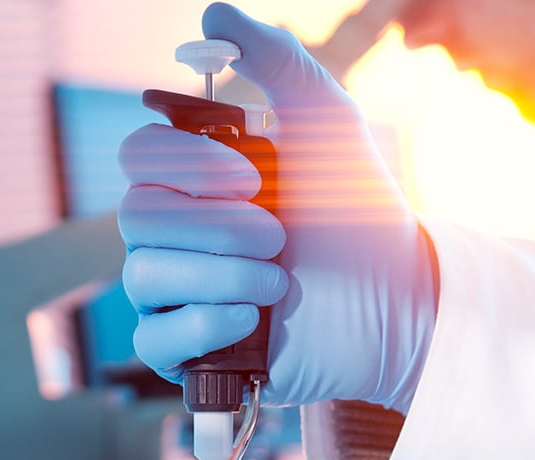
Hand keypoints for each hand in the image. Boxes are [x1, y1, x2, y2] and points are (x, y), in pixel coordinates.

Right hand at [118, 2, 437, 413]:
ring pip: (142, 276)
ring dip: (222, 275)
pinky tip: (255, 322)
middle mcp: (179, 234)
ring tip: (281, 285)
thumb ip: (278, 61)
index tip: (254, 175)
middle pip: (137, 216)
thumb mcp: (327, 123)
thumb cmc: (360, 213)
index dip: (186, 166)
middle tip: (281, 235)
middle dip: (217, 226)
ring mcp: (180, 294)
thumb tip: (212, 14)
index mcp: (197, 181)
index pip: (138, 157)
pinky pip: (154, 340)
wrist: (397, 301)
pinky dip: (204, 325)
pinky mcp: (190, 352)